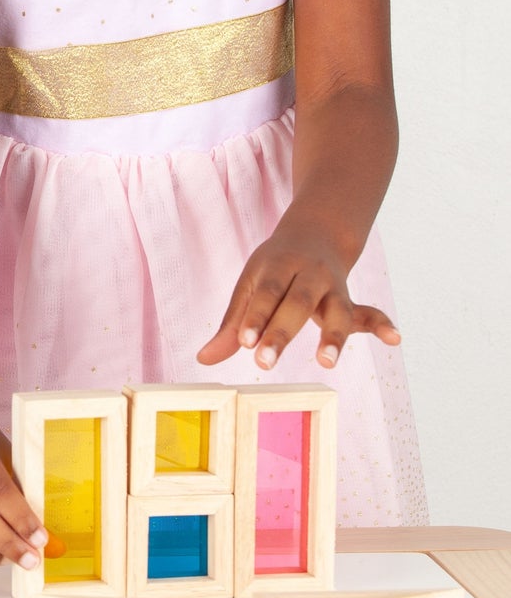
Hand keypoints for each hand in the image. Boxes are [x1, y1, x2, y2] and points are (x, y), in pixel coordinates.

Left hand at [197, 219, 398, 369]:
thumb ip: (232, 325)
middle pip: (296, 304)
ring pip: (336, 310)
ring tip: (325, 362)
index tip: (245, 343)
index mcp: (275, 266)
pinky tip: (394, 338)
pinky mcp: (351, 301)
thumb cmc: (273, 270)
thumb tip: (203, 359)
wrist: (314, 235)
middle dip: (280, 333)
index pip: (264, 293)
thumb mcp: (249, 288)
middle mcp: (307, 274)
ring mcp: (332, 287)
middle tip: (263, 363)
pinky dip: (382, 325)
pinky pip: (369, 312)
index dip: (255, 317)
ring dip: (333, 337)